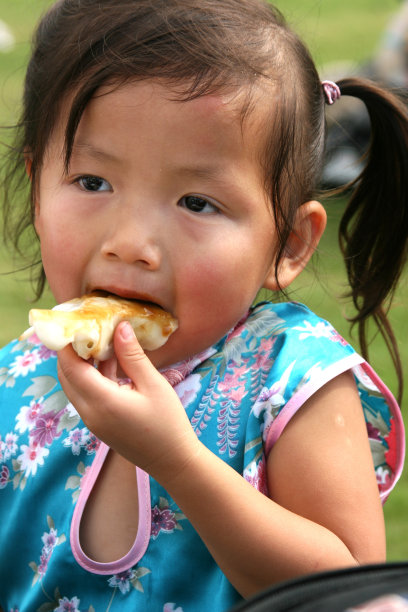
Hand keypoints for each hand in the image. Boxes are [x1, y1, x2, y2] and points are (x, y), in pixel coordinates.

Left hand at [57, 321, 200, 483]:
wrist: (173, 460)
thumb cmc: (168, 422)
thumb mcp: (153, 384)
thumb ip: (133, 355)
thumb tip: (119, 327)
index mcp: (101, 401)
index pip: (71, 367)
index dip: (68, 343)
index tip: (76, 322)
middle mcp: (89, 412)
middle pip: (67, 376)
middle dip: (71, 351)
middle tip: (86, 327)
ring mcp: (92, 420)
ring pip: (75, 385)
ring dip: (82, 363)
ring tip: (100, 339)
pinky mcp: (99, 423)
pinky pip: (86, 395)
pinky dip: (92, 376)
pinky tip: (111, 361)